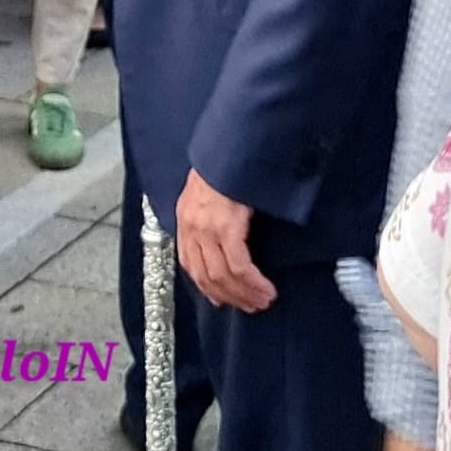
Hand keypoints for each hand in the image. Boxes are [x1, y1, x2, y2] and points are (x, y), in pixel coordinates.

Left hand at [176, 168, 277, 312]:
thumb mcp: (206, 189)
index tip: (221, 299)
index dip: (206, 287)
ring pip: (222, 275)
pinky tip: (265, 288)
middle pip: (206, 276)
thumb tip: (218, 236)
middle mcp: (192, 227)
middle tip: (250, 305)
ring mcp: (208, 228)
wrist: (231, 145)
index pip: (190, 264)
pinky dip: (252, 281)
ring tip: (262, 300)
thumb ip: (207, 213)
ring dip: (244, 293)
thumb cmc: (224, 162)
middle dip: (229, 296)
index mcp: (185, 218)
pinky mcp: (227, 227)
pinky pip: (238, 265)